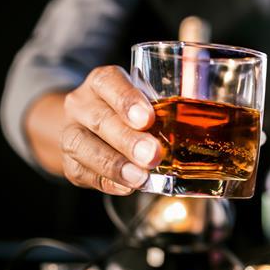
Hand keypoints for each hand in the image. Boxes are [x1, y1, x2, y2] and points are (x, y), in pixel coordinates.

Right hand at [61, 65, 161, 194]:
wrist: (87, 128)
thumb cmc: (127, 114)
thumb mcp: (143, 102)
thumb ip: (163, 112)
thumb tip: (200, 133)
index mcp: (101, 83)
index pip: (109, 82)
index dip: (127, 100)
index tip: (147, 119)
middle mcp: (81, 104)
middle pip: (100, 119)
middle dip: (127, 140)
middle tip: (152, 154)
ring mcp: (71, 132)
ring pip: (82, 146)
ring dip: (114, 164)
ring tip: (139, 177)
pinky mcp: (68, 161)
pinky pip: (81, 172)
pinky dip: (105, 182)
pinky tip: (126, 187)